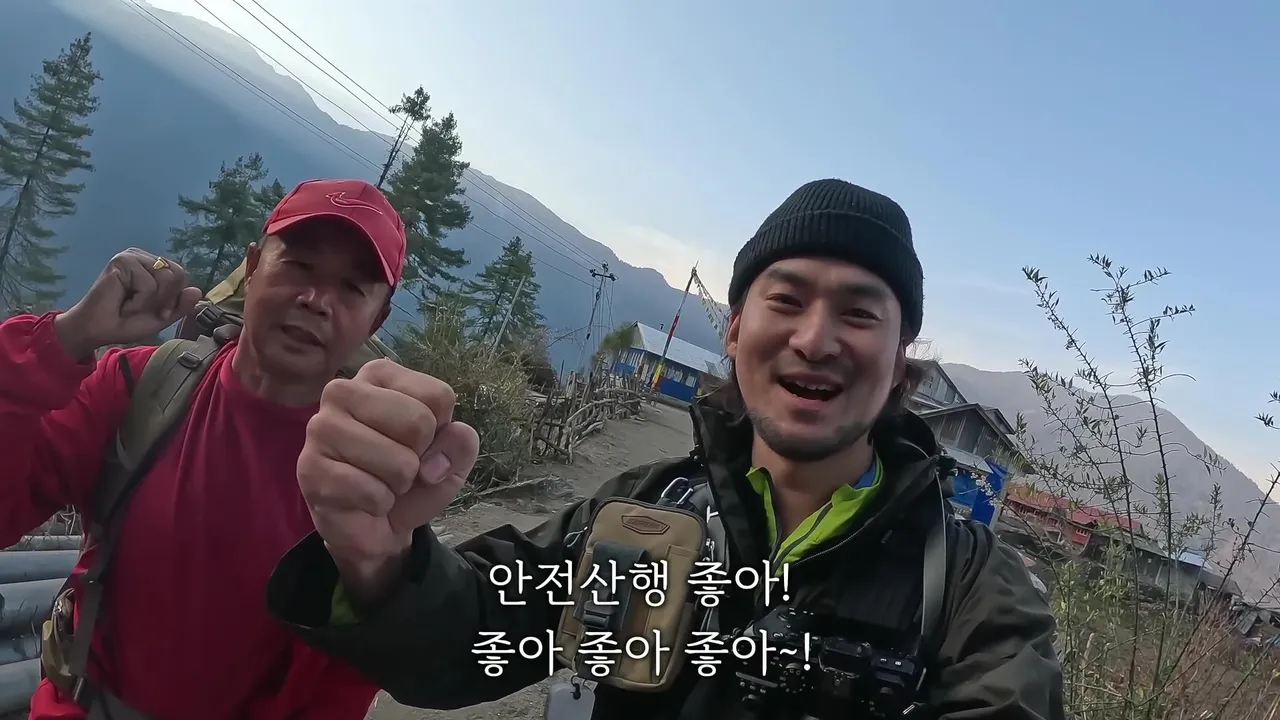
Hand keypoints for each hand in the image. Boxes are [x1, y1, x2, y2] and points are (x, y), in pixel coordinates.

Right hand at [55, 248, 202, 358]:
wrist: (98, 330)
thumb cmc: (127, 322)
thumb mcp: (162, 317)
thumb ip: (180, 305)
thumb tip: (197, 290)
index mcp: (155, 266)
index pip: (181, 275)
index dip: (174, 298)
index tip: (158, 312)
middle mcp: (145, 258)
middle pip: (178, 274)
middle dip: (165, 300)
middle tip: (142, 309)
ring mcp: (132, 256)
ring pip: (166, 279)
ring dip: (151, 302)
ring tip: (131, 305)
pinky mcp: (122, 261)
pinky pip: (149, 285)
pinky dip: (140, 301)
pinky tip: (123, 302)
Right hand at [297, 359, 479, 602]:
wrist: (378, 526)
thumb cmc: (411, 479)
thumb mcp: (450, 458)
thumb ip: (460, 444)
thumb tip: (439, 456)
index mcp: (379, 376)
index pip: (439, 396)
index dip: (441, 432)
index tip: (420, 445)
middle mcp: (343, 391)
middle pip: (418, 422)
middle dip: (419, 458)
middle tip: (397, 467)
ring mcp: (321, 428)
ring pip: (398, 461)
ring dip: (398, 485)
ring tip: (379, 482)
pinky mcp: (309, 468)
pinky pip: (371, 492)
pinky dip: (378, 504)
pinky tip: (361, 500)